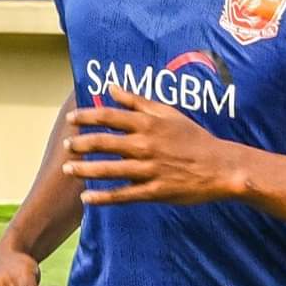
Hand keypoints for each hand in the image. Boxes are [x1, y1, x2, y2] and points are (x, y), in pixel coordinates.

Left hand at [62, 84, 243, 207]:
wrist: (219, 166)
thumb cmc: (193, 137)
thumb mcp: (168, 113)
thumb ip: (138, 101)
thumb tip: (112, 87)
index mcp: (148, 123)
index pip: (109, 116)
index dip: (86, 117)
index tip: (71, 119)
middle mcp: (145, 145)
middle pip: (104, 142)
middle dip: (80, 144)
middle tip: (66, 145)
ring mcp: (149, 169)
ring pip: (109, 169)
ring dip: (85, 170)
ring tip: (68, 169)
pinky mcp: (154, 191)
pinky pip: (123, 194)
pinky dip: (103, 197)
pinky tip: (86, 198)